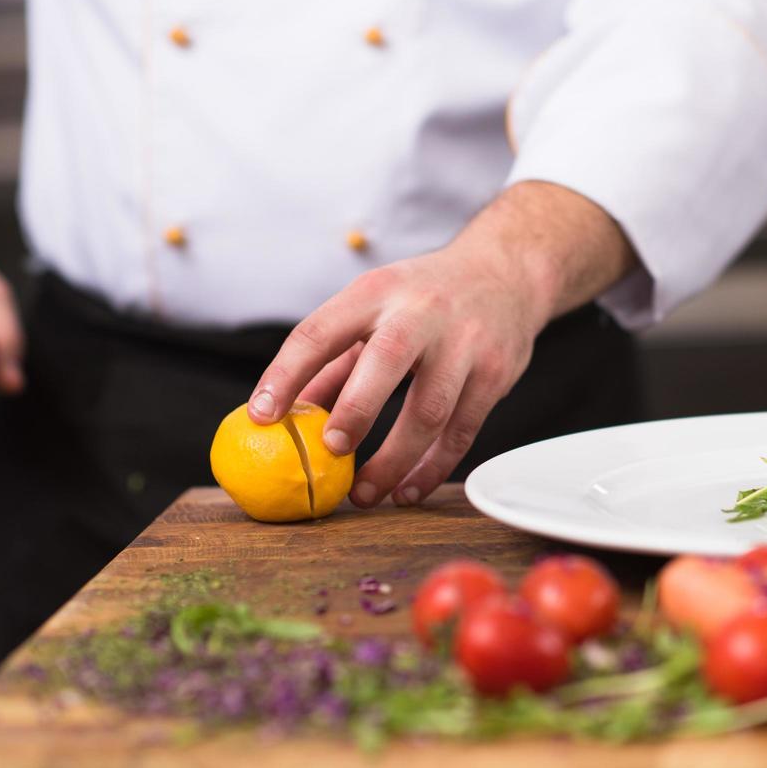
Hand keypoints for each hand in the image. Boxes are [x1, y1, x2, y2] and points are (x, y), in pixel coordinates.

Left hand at [248, 181, 636, 507]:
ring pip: (430, 409)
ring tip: (364, 494)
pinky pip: (462, 431)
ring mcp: (465, 343)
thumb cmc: (424, 297)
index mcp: (376, 292)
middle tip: (330, 452)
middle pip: (386, 361)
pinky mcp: (495, 373)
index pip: (321, 331)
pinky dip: (432, 468)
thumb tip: (287, 416)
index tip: (261, 416)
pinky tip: (407, 490)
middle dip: (355, 411)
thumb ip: (334, 360)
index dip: (286, 374)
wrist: (505, 273)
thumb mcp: (374, 309)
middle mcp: (422, 312)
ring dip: (394, 459)